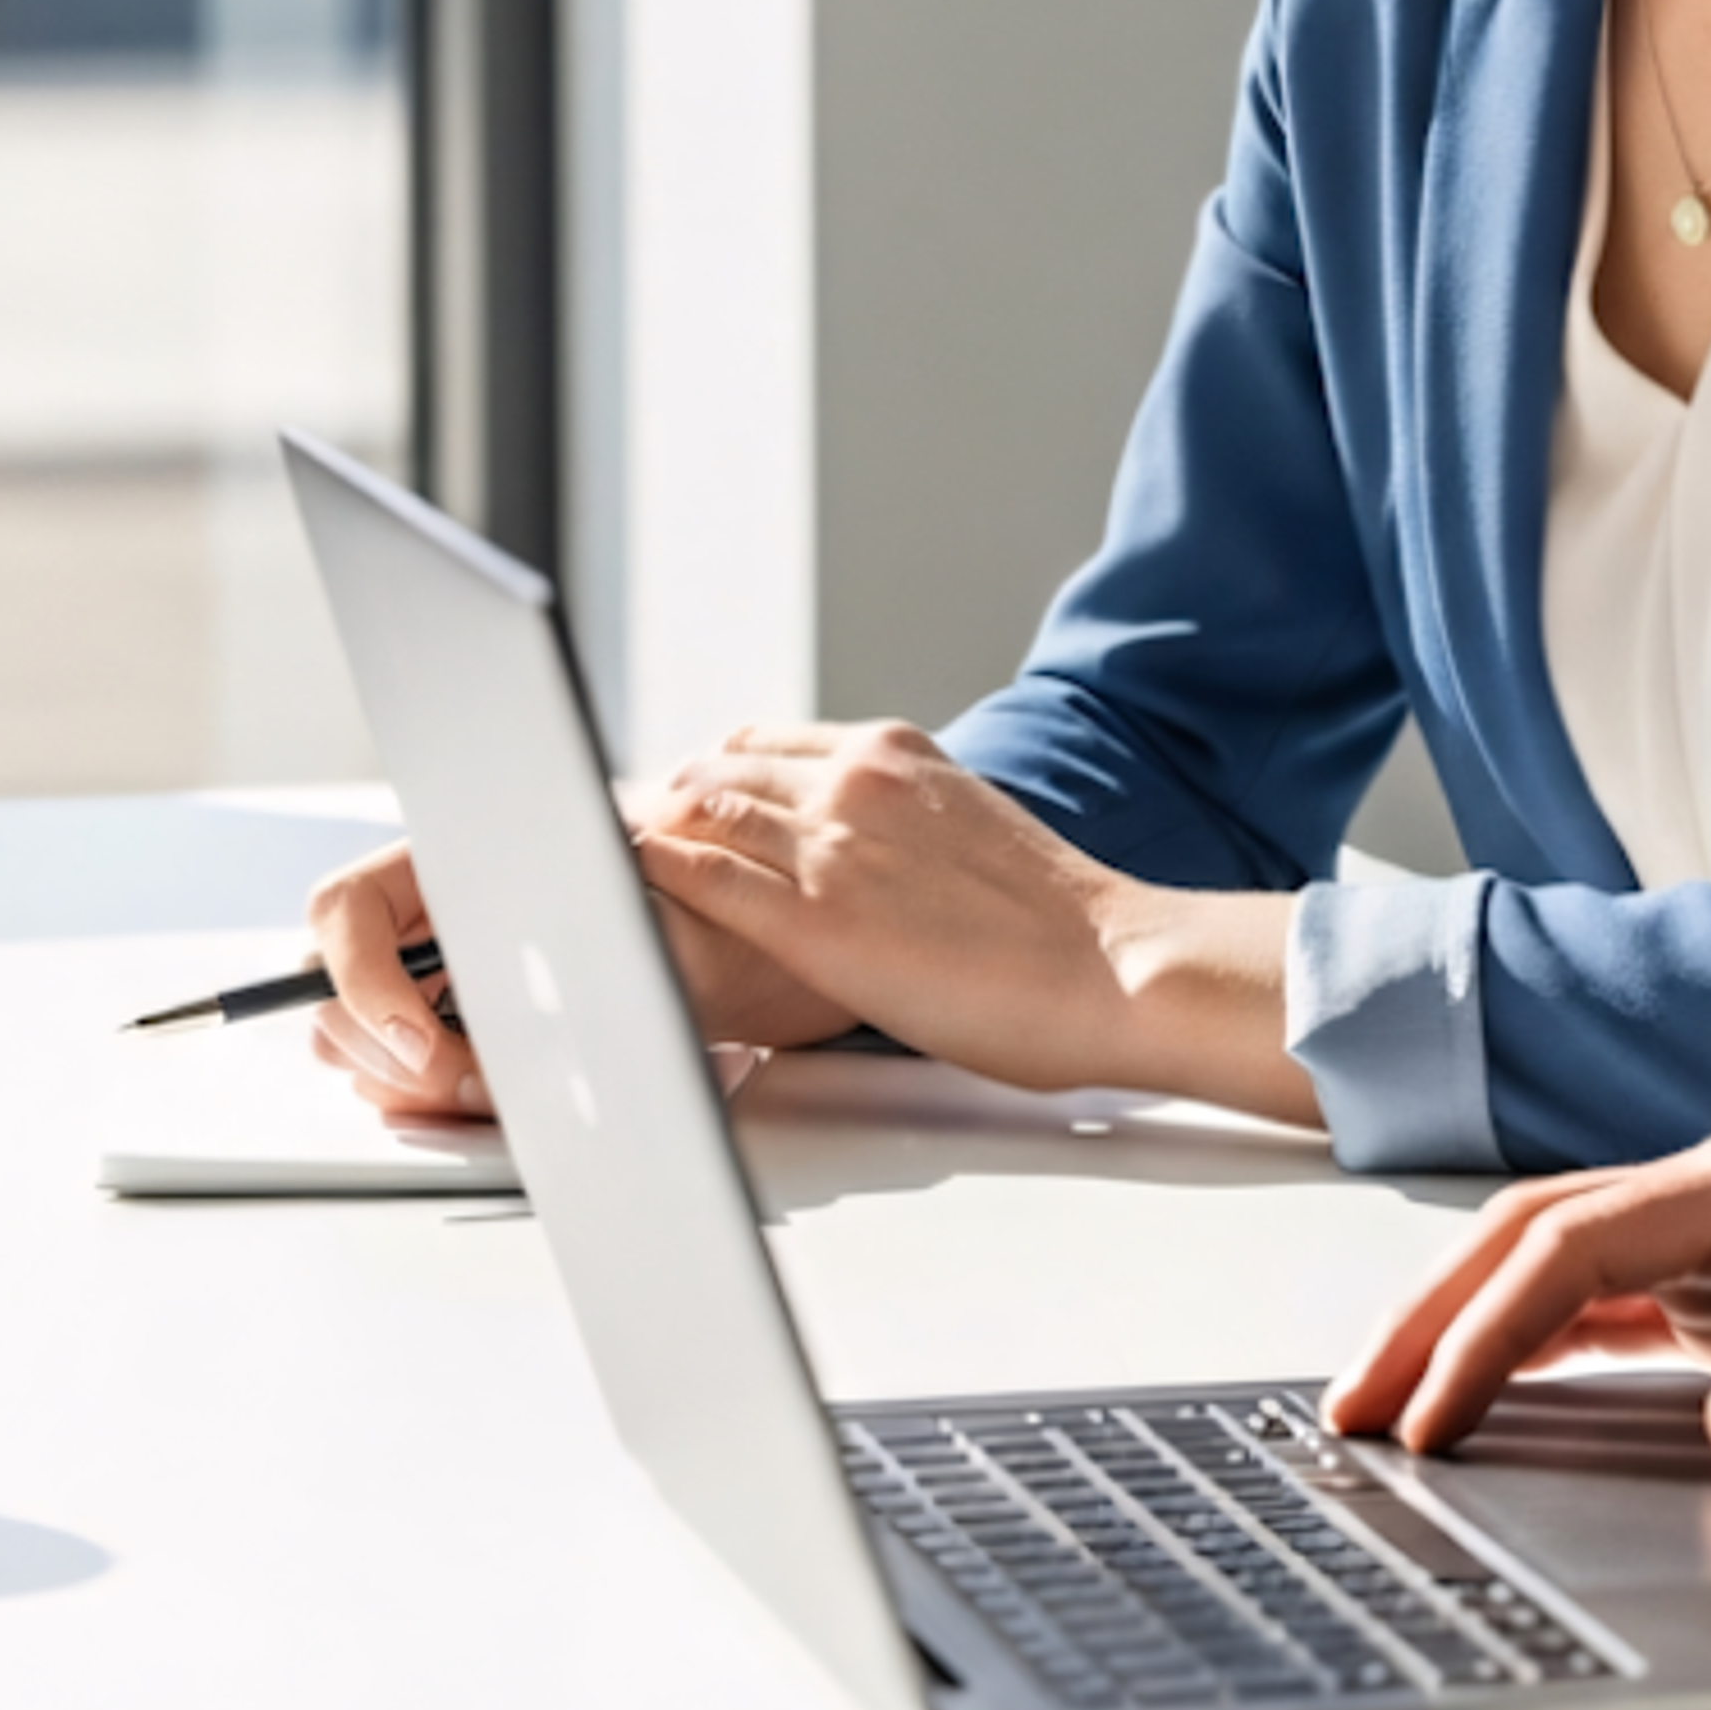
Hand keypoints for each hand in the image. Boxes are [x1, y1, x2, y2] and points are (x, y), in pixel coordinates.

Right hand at [307, 800, 842, 1119]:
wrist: (721, 932)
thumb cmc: (679, 890)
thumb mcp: (640, 894)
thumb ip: (578, 918)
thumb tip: (516, 962)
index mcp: (444, 864)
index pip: (343, 910)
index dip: (364, 981)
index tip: (428, 1040)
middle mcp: (417, 921)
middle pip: (330, 996)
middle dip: (394, 1054)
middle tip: (477, 1082)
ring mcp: (420, 981)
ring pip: (357, 1050)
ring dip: (416, 1084)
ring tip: (502, 1087)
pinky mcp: (441, 1034)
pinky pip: (396, 1082)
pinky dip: (435, 1100)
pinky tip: (500, 1092)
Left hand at [635, 724, 1317, 1123]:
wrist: (1113, 965)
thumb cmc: (1057, 925)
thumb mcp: (972, 831)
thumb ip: (904, 825)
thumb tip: (872, 858)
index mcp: (896, 752)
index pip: (758, 745)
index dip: (706, 783)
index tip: (676, 815)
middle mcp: (855, 778)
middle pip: (711, 773)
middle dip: (661, 810)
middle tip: (621, 852)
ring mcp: (831, 843)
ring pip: (692, 813)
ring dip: (642, 839)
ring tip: (597, 876)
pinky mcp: (815, 919)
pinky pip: (698, 880)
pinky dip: (647, 880)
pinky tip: (617, 900)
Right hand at [1327, 1119, 1710, 1474]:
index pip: (1584, 1246)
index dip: (1491, 1330)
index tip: (1430, 1414)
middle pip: (1541, 1231)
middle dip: (1437, 1314)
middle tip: (1349, 1408)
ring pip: (1562, 1254)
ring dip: (1471, 1319)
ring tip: (1390, 1405)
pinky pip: (1612, 1290)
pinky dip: (1537, 1330)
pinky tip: (1490, 1384)